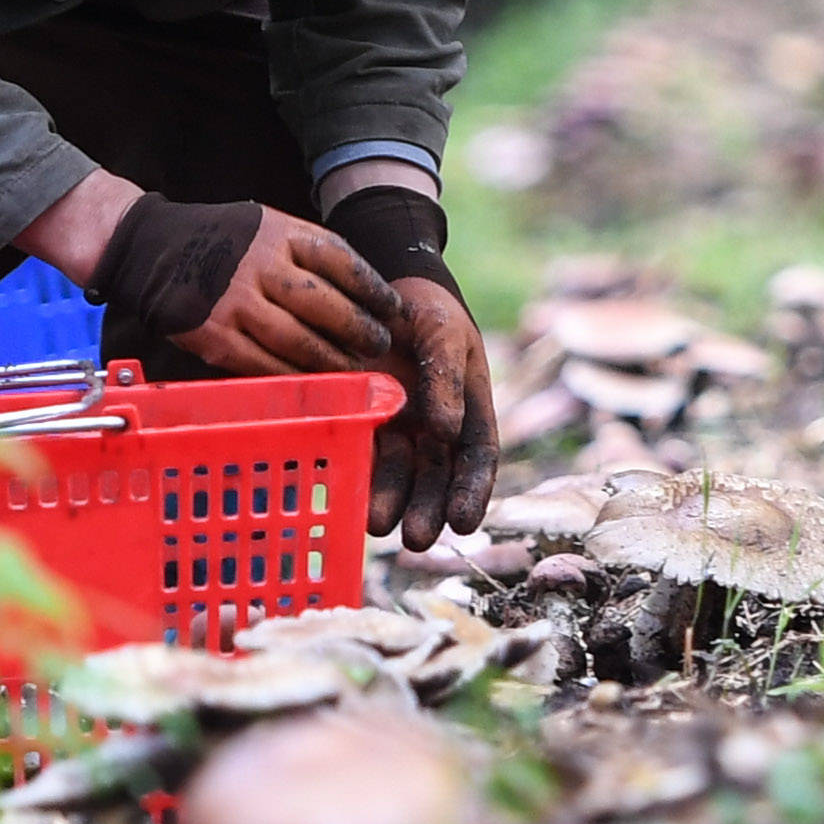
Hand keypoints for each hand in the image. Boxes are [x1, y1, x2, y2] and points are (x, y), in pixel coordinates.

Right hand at [82, 193, 404, 376]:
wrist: (152, 248)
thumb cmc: (225, 239)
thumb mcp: (268, 225)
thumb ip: (307, 252)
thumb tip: (365, 290)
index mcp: (279, 233)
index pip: (339, 260)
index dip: (372, 288)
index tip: (394, 309)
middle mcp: (259, 265)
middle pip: (323, 304)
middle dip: (359, 330)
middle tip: (380, 345)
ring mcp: (235, 302)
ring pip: (296, 340)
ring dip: (331, 359)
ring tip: (354, 368)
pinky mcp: (215, 336)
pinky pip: (263, 364)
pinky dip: (294, 376)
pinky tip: (314, 381)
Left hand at [363, 276, 496, 548]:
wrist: (383, 285)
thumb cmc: (427, 309)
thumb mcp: (444, 333)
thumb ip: (446, 376)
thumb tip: (445, 431)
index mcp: (469, 411)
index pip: (477, 459)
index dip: (473, 493)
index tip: (464, 524)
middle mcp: (435, 430)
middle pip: (436, 480)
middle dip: (427, 511)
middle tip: (415, 538)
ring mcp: (396, 429)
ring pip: (397, 476)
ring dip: (389, 503)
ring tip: (375, 524)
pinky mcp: (358, 422)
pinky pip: (359, 455)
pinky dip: (356, 478)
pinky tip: (346, 495)